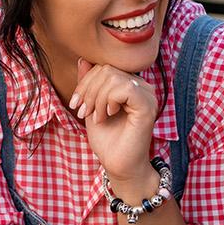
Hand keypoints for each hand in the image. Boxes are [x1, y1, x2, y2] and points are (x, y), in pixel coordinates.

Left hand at [71, 58, 158, 196]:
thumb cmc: (107, 140)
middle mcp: (142, 87)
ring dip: (97, 98)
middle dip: (88, 90)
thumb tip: (83, 59)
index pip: (104, 67)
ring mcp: (147, 95)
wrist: (118, 165)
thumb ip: (89, 84)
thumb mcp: (91, 106)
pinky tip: (108, 115)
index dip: (85, 82)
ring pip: (113, 77)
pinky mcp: (148, 106)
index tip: (75, 104)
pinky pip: (124, 88)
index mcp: (130, 85)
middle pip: (107, 69)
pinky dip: (108, 101)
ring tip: (97, 117)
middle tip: (83, 112)